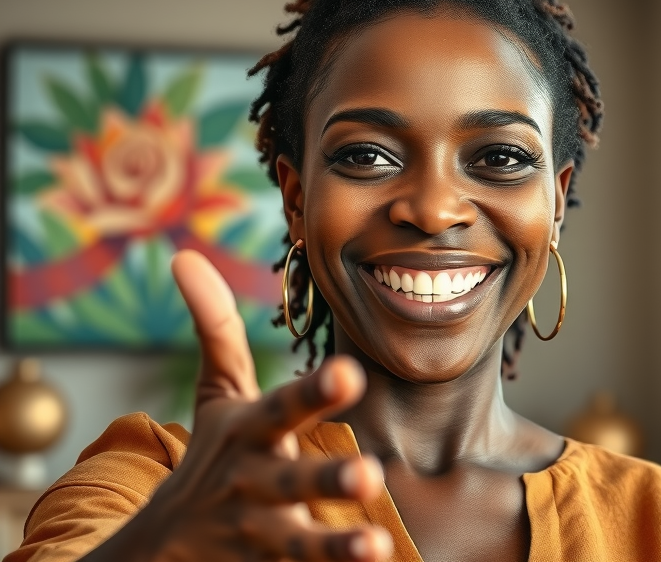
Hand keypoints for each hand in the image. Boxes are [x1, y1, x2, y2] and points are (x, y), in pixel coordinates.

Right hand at [84, 250, 392, 561]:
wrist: (159, 549)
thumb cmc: (210, 457)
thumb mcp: (216, 396)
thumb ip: (214, 330)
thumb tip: (184, 254)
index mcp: (250, 433)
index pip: (284, 408)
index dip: (315, 392)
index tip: (350, 374)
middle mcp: (253, 482)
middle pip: (292, 482)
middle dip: (326, 480)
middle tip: (370, 475)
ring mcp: (257, 534)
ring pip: (297, 543)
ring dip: (334, 546)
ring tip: (376, 546)